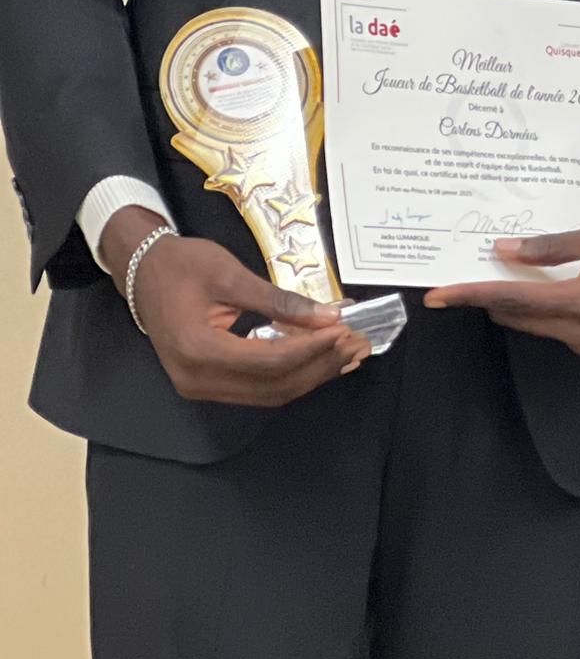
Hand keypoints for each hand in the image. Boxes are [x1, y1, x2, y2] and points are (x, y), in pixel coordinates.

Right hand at [105, 206, 366, 404]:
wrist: (142, 270)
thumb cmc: (182, 266)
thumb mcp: (232, 276)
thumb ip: (280, 301)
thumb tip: (328, 316)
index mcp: (197, 350)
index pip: (270, 361)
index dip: (313, 349)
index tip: (345, 330)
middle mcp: (196, 379)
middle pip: (274, 385)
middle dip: (321, 366)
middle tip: (357, 343)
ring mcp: (200, 386)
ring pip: (270, 393)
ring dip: (312, 374)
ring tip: (348, 352)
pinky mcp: (208, 383)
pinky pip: (258, 387)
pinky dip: (293, 375)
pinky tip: (320, 358)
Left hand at [425, 224, 579, 354]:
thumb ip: (554, 246)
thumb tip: (507, 251)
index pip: (513, 300)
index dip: (472, 295)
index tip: (439, 293)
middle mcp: (579, 330)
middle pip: (515, 317)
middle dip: (484, 299)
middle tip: (455, 282)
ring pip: (532, 324)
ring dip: (509, 305)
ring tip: (489, 282)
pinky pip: (552, 327)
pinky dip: (535, 310)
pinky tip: (532, 290)